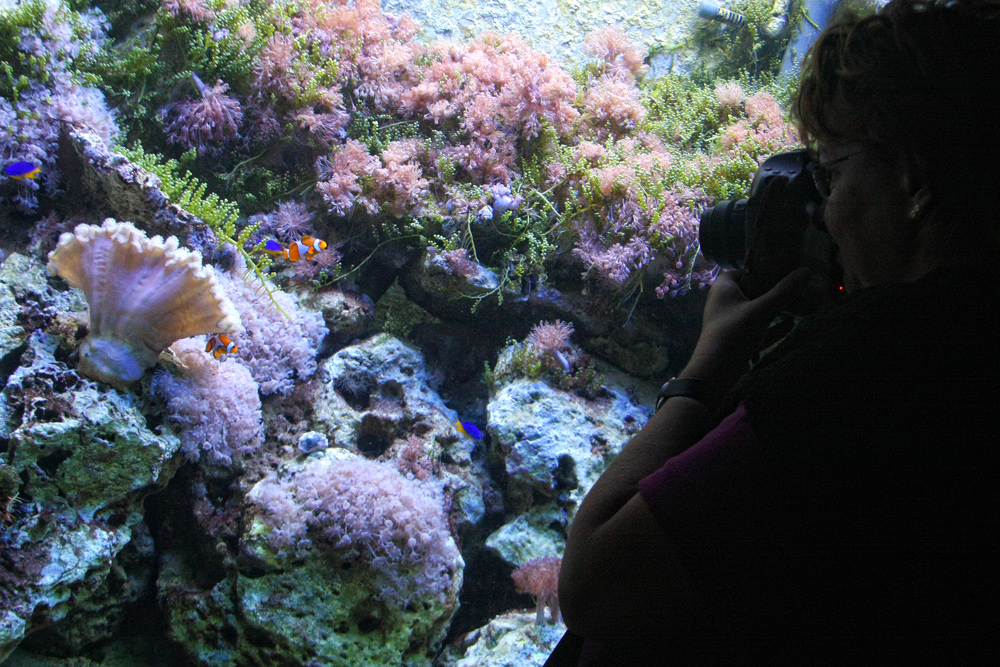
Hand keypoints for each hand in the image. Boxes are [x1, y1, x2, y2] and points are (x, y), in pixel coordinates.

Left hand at [681, 267, 811, 393]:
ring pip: (754, 312)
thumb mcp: (762, 310)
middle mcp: (724, 304)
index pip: (738, 272)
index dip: (755, 269)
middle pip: (749, 292)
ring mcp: (730, 323)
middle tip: (792, 286)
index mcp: (723, 290)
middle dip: (769, 290)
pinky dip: (772, 328)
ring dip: (772, 310)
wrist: (715, 372)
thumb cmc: (734, 333)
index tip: (776, 268)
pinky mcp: (736, 341)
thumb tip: (806, 270)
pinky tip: (791, 325)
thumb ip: (784, 291)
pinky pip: (757, 330)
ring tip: (796, 304)